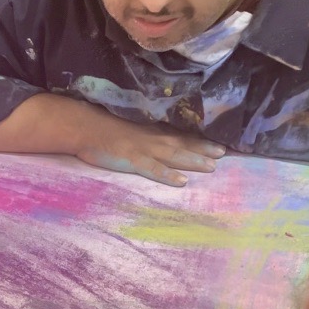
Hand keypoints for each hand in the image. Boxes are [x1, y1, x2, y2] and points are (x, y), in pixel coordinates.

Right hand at [75, 109, 226, 186]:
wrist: (84, 127)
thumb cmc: (103, 129)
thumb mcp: (129, 129)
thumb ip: (145, 135)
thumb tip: (159, 141)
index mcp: (152, 132)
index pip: (181, 136)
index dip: (200, 141)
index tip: (219, 145)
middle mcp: (152, 139)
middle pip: (183, 144)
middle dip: (204, 149)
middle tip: (224, 154)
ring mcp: (143, 149)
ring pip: (174, 155)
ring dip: (193, 160)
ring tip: (213, 167)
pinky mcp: (132, 159)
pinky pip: (153, 169)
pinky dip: (168, 175)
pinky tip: (182, 181)